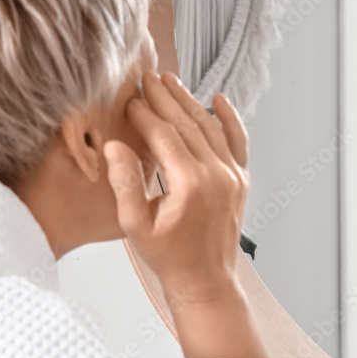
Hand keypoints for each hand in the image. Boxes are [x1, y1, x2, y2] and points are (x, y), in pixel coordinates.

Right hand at [103, 71, 249, 302]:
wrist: (205, 281)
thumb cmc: (169, 258)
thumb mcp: (135, 225)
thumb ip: (125, 183)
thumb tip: (115, 145)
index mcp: (190, 184)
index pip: (164, 135)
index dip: (144, 114)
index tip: (129, 99)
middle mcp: (217, 174)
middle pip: (188, 124)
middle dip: (165, 98)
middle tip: (147, 77)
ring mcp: (233, 176)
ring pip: (211, 128)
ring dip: (190, 102)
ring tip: (171, 81)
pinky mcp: (241, 180)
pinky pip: (238, 142)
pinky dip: (229, 119)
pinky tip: (219, 99)